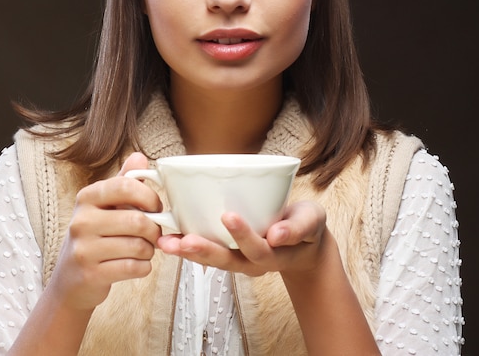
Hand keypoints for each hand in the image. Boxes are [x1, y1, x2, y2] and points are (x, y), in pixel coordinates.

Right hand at [45, 152, 162, 311]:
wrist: (71, 280)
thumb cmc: (94, 236)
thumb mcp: (105, 205)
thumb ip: (124, 181)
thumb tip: (139, 157)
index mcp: (87, 198)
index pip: (125, 186)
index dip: (149, 197)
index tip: (156, 207)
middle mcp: (81, 221)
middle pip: (137, 220)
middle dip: (155, 229)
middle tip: (154, 233)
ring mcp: (84, 249)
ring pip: (138, 246)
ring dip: (149, 250)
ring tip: (144, 249)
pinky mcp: (91, 274)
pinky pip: (133, 267)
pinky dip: (143, 267)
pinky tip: (138, 264)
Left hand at [156, 200, 327, 279]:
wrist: (304, 242)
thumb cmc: (305, 226)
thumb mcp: (311, 221)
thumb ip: (298, 227)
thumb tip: (277, 235)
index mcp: (274, 254)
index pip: (257, 249)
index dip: (243, 235)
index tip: (229, 216)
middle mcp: (252, 262)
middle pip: (227, 260)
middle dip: (205, 250)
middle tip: (184, 240)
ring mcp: (239, 259)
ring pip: (212, 259)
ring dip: (189, 252)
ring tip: (167, 243)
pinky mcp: (229, 251)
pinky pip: (207, 253)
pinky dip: (188, 247)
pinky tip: (170, 239)